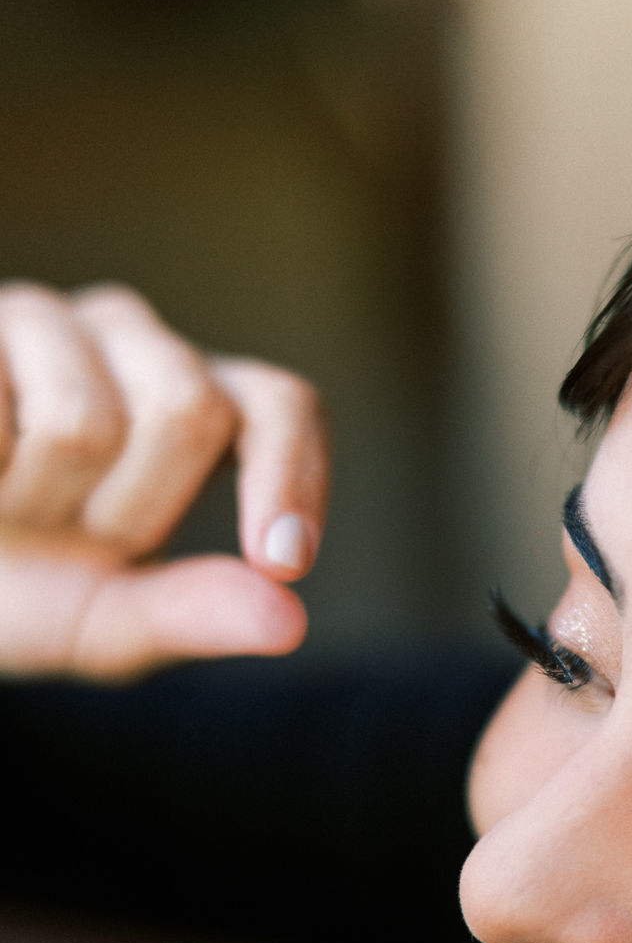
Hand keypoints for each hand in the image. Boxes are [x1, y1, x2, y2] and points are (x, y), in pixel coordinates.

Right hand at [0, 282, 329, 678]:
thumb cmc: (18, 585)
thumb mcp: (108, 621)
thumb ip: (196, 616)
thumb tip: (287, 624)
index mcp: (195, 401)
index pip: (278, 406)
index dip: (292, 474)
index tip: (283, 560)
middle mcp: (132, 340)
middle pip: (188, 411)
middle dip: (129, 512)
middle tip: (67, 533)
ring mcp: (42, 318)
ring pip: (84, 423)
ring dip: (36, 501)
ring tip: (3, 505)